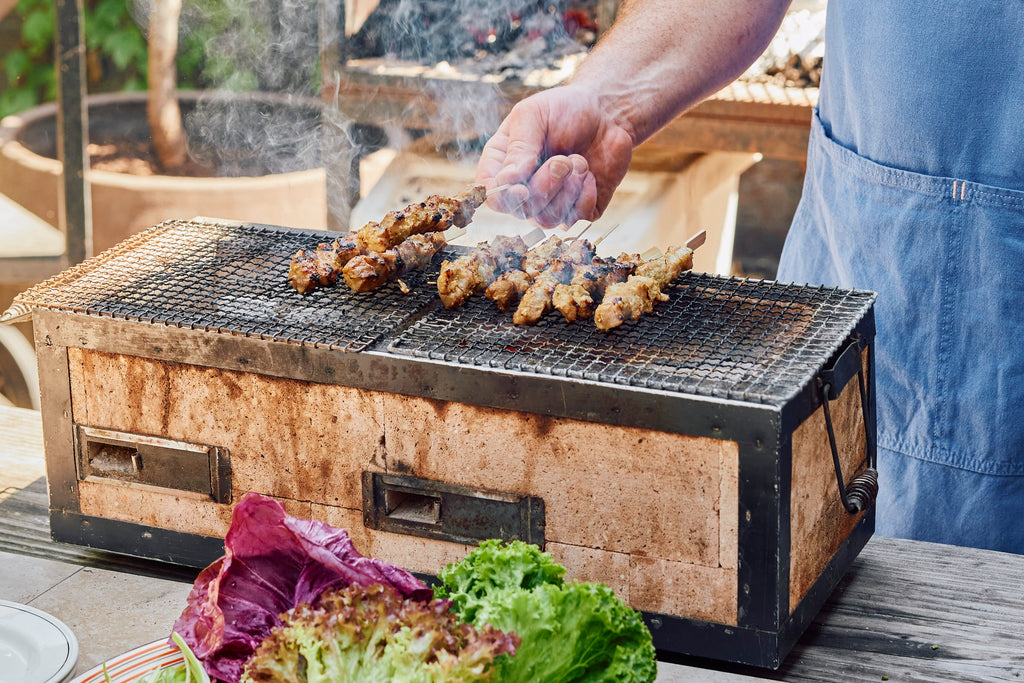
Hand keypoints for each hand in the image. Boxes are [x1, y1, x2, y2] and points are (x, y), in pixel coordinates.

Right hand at [475, 84, 633, 227]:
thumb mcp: (534, 115)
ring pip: (547, 219)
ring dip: (567, 191)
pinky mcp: (578, 209)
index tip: (522, 188)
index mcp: (503, 163)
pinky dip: (585, 198)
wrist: (607, 112)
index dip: (504, 198)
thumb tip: (509, 179)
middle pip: (522, 209)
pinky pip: (575, 220)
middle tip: (563, 160)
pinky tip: (589, 175)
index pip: (492, 195)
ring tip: (579, 162)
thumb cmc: (566, 108)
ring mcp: (550, 201)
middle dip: (545, 185)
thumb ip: (519, 147)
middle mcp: (523, 187)